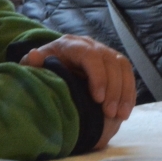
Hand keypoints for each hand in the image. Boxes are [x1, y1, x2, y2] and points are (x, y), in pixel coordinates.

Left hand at [20, 35, 136, 148]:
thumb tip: (33, 56)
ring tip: (120, 115)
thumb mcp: (34, 64)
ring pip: (123, 67)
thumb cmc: (42, 66)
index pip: (91, 56)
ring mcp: (105, 53)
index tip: (97, 99)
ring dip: (125, 92)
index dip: (98, 76)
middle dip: (114, 89)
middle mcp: (92, 45)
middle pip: (111, 62)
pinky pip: (128, 74)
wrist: (52, 61)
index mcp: (72, 45)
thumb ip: (32, 63)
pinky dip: (129, 92)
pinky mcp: (114, 63)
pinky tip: (125, 111)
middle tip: (110, 113)